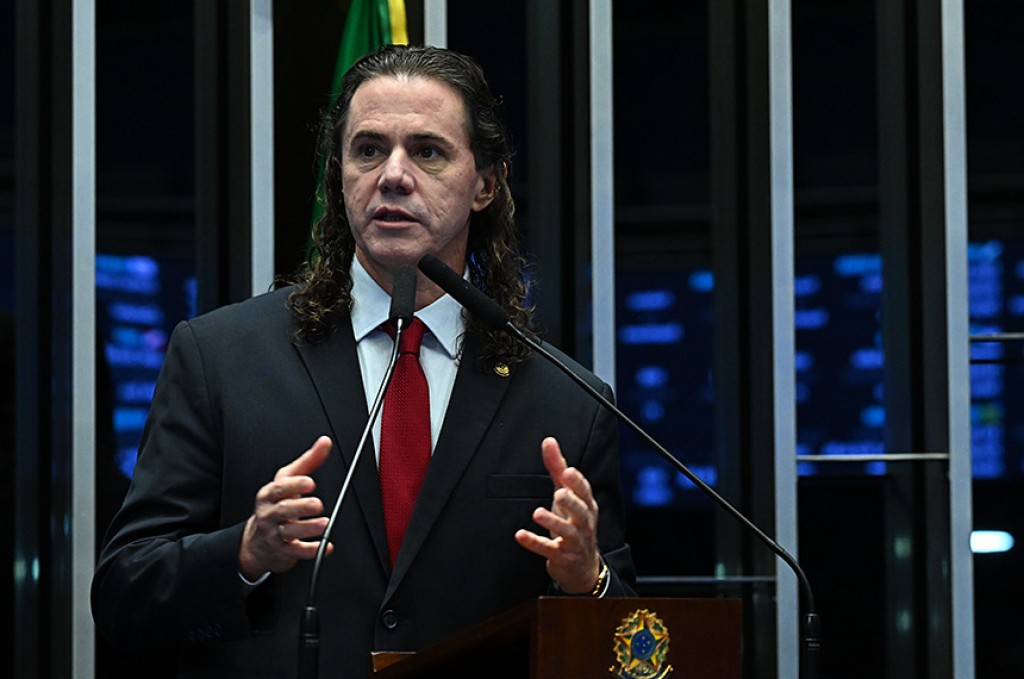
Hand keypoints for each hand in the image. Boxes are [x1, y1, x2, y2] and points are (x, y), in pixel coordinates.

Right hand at [238, 436, 333, 580]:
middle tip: (317, 504)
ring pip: (289, 532)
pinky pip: (297, 552)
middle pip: (283, 510)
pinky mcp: (283, 552)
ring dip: (308, 528)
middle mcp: (269, 514)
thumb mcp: (287, 481)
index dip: (294, 485)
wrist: (257, 542)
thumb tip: (325, 442)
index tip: (310, 482)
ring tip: (325, 524)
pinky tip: (326, 546)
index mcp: (270, 495)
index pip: (279, 488)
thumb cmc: (276, 506)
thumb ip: (308, 461)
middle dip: (300, 507)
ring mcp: (274, 534)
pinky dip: (312, 550)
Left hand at [514, 437, 601, 593]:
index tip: (568, 471)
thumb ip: (558, 468)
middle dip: (571, 502)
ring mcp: (574, 541)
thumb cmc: (573, 523)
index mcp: (586, 506)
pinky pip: (548, 549)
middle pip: (581, 511)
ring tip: (538, 513)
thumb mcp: (566, 495)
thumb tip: (549, 441)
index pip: (585, 492)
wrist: (581, 566)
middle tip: (560, 492)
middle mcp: (584, 523)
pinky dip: (535, 542)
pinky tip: (520, 535)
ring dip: (553, 521)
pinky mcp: (561, 556)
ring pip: (567, 531)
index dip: (577, 482)